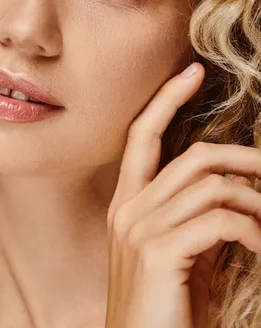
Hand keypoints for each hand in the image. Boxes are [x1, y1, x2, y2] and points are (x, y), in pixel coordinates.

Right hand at [105, 62, 260, 327]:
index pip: (142, 135)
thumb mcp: (182, 254)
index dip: (166, 99)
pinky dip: (253, 230)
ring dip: (256, 203)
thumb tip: (236, 189)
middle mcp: (129, 209)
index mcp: (128, 203)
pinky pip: (222, 221)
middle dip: (243, 157)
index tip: (191, 72)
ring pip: (214, 187)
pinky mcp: (159, 252)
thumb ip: (197, 217)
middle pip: (194, 157)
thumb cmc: (165, 308)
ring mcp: (140, 229)